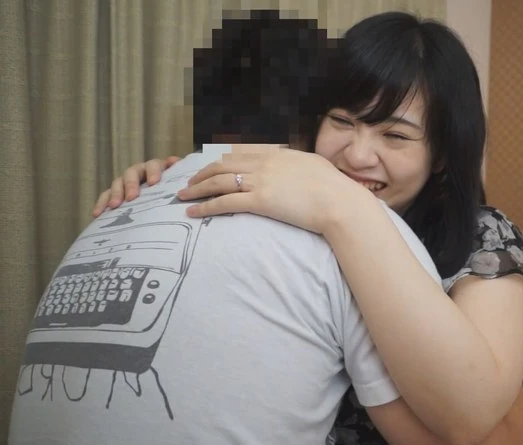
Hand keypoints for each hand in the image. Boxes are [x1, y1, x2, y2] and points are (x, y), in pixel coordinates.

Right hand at [91, 156, 180, 216]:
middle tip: (131, 198)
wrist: (162, 201)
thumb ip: (176, 173)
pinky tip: (96, 214)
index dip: (152, 172)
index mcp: (154, 168)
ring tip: (114, 206)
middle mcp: (138, 172)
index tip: (153, 183)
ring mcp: (124, 182)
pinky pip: (105, 196)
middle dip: (131, 185)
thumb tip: (175, 160)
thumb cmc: (170, 190)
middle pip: (131, 173)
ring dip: (115, 194)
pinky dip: (101, 204)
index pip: (153, 165)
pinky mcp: (114, 194)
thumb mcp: (175, 182)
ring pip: (117, 183)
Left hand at [177, 145, 361, 233]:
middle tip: (189, 182)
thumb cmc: (333, 187)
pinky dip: (206, 206)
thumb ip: (296, 165)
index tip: (208, 169)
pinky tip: (193, 211)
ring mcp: (260, 181)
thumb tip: (294, 168)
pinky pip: (225, 203)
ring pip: (218, 182)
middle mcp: (264, 164)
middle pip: (222, 165)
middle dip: (201, 174)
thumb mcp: (312, 166)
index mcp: (276, 154)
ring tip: (182, 196)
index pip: (239, 154)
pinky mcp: (259, 201)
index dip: (220, 162)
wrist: (339, 201)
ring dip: (197, 189)